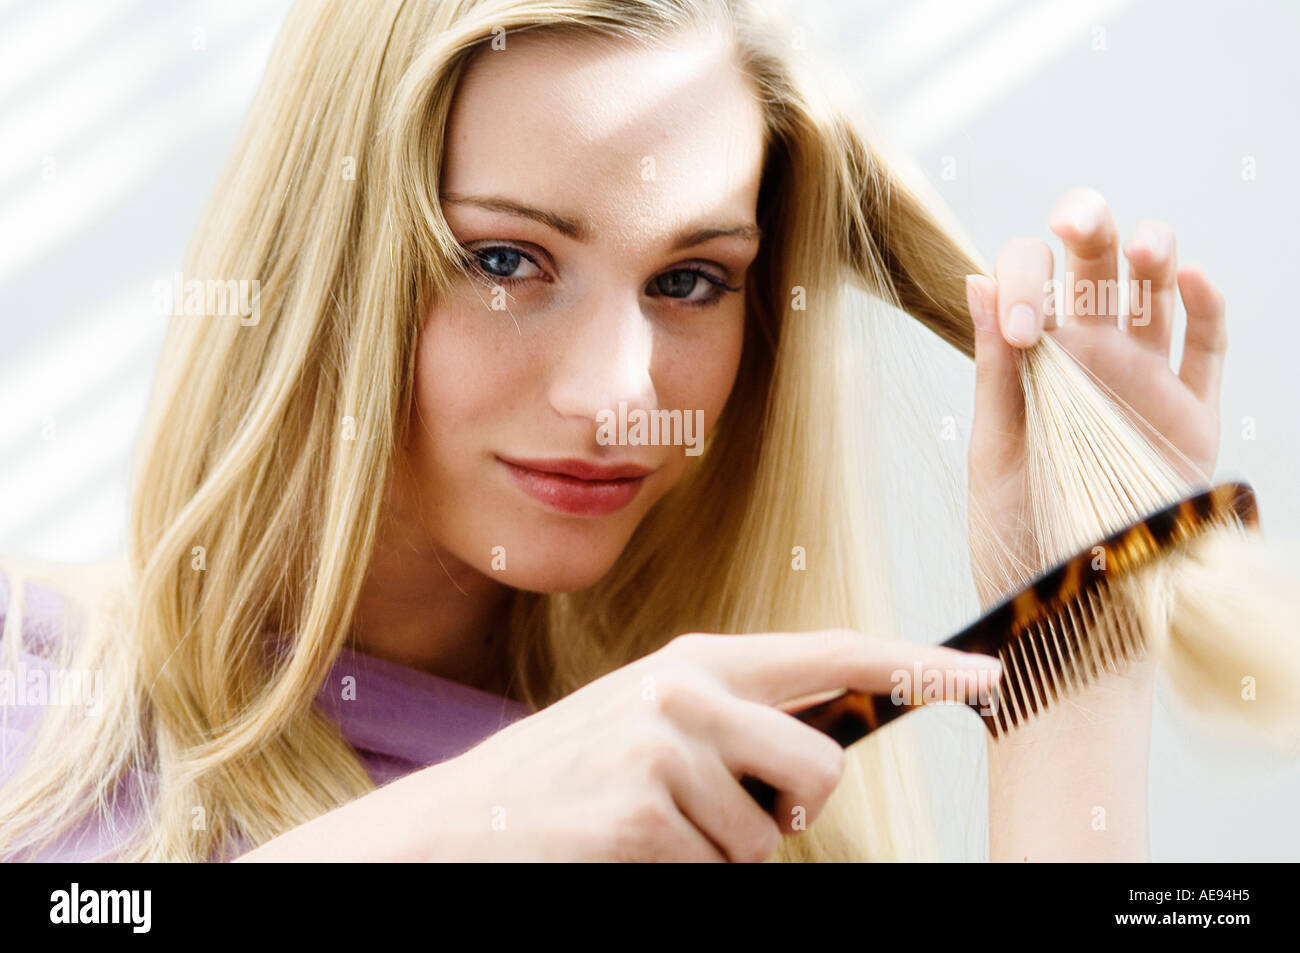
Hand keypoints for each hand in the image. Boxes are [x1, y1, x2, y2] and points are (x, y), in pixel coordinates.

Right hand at [421, 630, 1001, 861]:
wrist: (470, 819)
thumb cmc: (575, 771)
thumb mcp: (654, 715)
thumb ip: (736, 717)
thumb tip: (823, 755)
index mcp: (699, 659)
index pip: (831, 654)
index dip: (915, 665)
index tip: (983, 676)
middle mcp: (687, 690)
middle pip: (820, 768)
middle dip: (793, 809)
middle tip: (732, 814)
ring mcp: (664, 750)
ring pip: (767, 837)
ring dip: (723, 852)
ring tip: (651, 827)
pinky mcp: (646, 815)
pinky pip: (719, 869)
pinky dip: (686, 874)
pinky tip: (628, 847)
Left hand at [964, 187, 1226, 606]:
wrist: (1068, 612)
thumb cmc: (1017, 536)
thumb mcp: (995, 449)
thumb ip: (995, 368)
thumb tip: (977, 278)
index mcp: (1030, 359)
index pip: (1031, 281)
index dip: (1029, 281)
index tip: (1026, 334)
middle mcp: (1087, 359)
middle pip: (1094, 264)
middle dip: (1088, 226)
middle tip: (1076, 222)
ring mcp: (1143, 382)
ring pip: (1155, 291)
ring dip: (1153, 254)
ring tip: (1143, 247)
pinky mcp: (1191, 417)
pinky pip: (1207, 348)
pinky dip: (1206, 307)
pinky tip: (1192, 282)